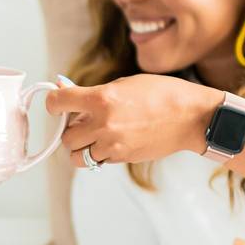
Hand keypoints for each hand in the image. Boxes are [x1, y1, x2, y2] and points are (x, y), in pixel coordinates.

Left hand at [46, 74, 222, 167]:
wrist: (192, 117)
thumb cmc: (162, 94)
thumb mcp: (124, 83)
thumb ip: (95, 93)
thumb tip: (68, 93)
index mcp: (102, 99)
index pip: (58, 102)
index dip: (53, 103)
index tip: (56, 104)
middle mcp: (104, 124)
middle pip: (66, 137)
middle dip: (70, 130)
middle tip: (81, 122)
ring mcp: (113, 144)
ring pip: (78, 156)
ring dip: (81, 147)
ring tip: (93, 136)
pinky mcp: (123, 158)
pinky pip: (98, 161)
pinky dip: (99, 154)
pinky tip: (112, 141)